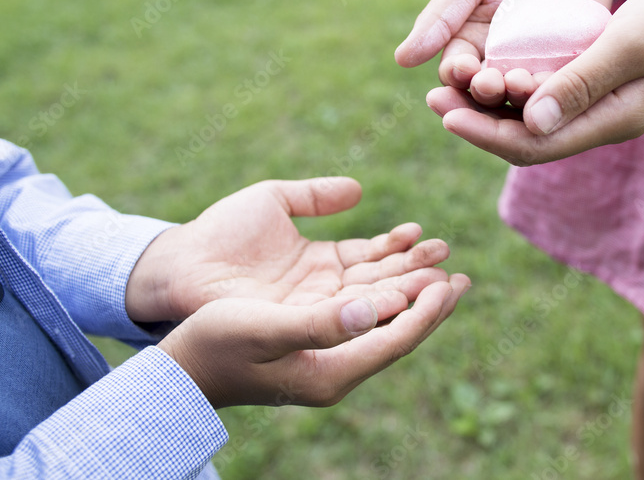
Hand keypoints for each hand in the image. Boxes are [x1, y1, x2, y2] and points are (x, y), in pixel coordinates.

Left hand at [126, 178, 455, 323]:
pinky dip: (373, 306)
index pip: (373, 256)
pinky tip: (400, 295)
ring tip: (438, 280)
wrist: (179, 265)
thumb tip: (359, 189)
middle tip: (449, 261)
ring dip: (404, 290)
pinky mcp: (299, 324)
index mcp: (322, 260)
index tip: (426, 235)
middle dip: (415, 271)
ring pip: (370, 300)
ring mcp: (313, 309)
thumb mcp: (273, 201)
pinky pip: (344, 316)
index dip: (401, 247)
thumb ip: (315, 195)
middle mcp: (324, 289)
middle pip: (380, 280)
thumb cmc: (220, 231)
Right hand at [158, 275, 469, 408]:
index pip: (395, 342)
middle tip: (461, 278)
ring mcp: (325, 357)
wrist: (182, 366)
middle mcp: (335, 369)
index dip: (427, 313)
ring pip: (380, 322)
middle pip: (396, 333)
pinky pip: (360, 316)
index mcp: (331, 373)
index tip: (454, 284)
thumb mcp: (265, 328)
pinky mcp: (313, 342)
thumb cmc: (216, 345)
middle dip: (428, 303)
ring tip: (436, 270)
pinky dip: (380, 292)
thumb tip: (375, 310)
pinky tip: (388, 273)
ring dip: (408, 293)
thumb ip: (320, 323)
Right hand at [394, 0, 632, 106]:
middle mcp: (501, 60)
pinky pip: (562, 81)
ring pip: (524, 93)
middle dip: (486, 91)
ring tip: (520, 84)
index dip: (457, 75)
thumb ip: (441, 17)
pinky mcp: (572, 61)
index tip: (463, 69)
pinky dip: (556, 86)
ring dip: (519, 94)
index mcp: (470, 42)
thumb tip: (402, 59)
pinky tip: (554, 82)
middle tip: (490, 83)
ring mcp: (537, 63)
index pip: (456, 71)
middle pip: (487, 91)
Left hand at [427, 0, 643, 164]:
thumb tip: (528, 122)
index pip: (536, 144)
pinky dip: (513, 87)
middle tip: (431, 100)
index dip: (486, 133)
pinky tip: (486, 68)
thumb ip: (580, 83)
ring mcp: (602, 104)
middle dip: (479, 123)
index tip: (445, 113)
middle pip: (529, 138)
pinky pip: (547, 95)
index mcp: (612, 120)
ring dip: (491, 106)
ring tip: (446, 87)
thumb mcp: (629, 43)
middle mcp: (603, 120)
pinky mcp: (599, 83)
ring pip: (534, 118)